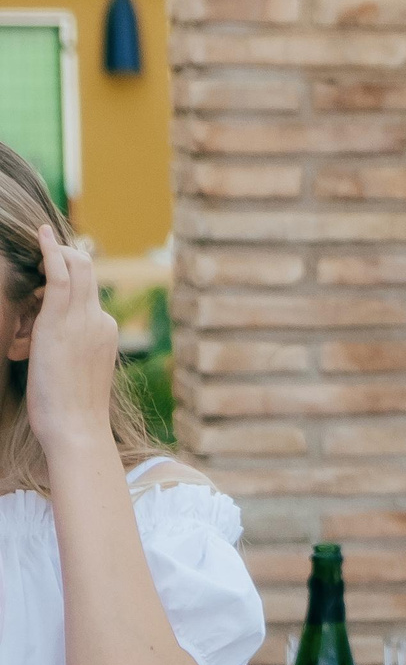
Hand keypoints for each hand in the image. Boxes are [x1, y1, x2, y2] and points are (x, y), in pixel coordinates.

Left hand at [22, 227, 121, 462]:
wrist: (78, 428)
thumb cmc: (73, 412)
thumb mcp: (79, 375)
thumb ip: (76, 352)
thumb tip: (62, 348)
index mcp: (106, 332)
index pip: (92, 291)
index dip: (75, 270)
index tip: (58, 259)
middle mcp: (100, 321)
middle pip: (89, 272)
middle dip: (69, 252)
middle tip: (48, 240)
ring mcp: (84, 320)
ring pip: (78, 269)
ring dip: (59, 249)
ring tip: (40, 236)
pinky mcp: (61, 324)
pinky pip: (59, 278)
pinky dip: (51, 253)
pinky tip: (40, 237)